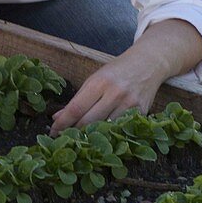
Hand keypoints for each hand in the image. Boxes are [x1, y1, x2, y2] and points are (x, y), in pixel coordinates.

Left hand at [50, 19, 201, 133]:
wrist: (148, 63)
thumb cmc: (116, 71)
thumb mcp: (94, 79)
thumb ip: (77, 99)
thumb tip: (58, 118)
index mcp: (99, 82)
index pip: (76, 108)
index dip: (63, 123)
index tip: (53, 131)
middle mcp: (115, 94)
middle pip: (89, 122)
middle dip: (74, 132)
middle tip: (64, 138)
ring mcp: (130, 104)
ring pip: (105, 129)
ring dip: (91, 136)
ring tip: (81, 139)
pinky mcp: (141, 113)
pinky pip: (121, 129)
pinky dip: (110, 134)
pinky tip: (102, 136)